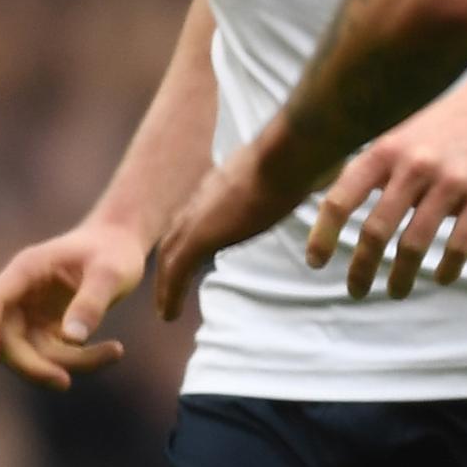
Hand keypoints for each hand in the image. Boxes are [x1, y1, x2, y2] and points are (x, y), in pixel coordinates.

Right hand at [0, 222, 148, 388]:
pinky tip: (113, 352)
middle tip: (65, 382)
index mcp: (26, 269)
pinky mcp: (46, 327)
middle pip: (8, 338)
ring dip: (67, 363)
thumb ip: (92, 302)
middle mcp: (21, 293)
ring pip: (32, 352)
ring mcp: (31, 312)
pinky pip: (52, 354)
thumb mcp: (111, 271)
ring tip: (116, 352)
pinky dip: (78, 359)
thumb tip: (73, 340)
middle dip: (32, 365)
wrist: (122, 243)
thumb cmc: (115, 250)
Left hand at [154, 143, 316, 319]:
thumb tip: (301, 183)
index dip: (191, 236)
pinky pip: (176, 271)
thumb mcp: (284, 170)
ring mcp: (198, 217)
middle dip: (170, 262)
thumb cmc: (298, 156)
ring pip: (170, 256)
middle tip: (168, 289)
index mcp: (223, 183)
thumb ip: (281, 181)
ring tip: (165, 309)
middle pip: (176, 236)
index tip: (192, 255)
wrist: (288, 152)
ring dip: (165, 283)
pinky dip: (169, 293)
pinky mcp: (199, 236)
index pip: (197, 214)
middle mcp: (204, 198)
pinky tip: (170, 314)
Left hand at [305, 73, 466, 299]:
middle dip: (361, 269)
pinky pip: (460, 244)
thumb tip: (333, 221)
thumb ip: (370, 175)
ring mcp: (451, 180)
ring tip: (396, 291)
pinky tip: (441, 278)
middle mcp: (414, 165)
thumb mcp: (399, 139)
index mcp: (385, 152)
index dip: (322, 237)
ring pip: (414, 244)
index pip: (339, 201)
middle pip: (375, 231)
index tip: (316, 264)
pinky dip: (447, 269)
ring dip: (400, 277)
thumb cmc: (441, 129)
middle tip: (356, 290)